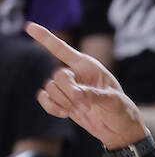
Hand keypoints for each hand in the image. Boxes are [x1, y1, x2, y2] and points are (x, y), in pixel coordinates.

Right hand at [24, 22, 149, 149]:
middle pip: (58, 75)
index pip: (63, 50)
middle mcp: (76, 74)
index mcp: (89, 66)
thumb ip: (94, 95)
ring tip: (83, 111)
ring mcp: (67, 88)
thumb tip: (76, 94)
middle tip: (83, 105)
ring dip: (63, 102)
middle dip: (68, 91)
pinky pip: (44, 98)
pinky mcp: (62, 101)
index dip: (46, 38)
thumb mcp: (115, 102)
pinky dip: (51, 106)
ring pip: (50, 88)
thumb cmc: (123, 112)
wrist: (120, 131)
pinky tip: (64, 114)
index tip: (29, 26)